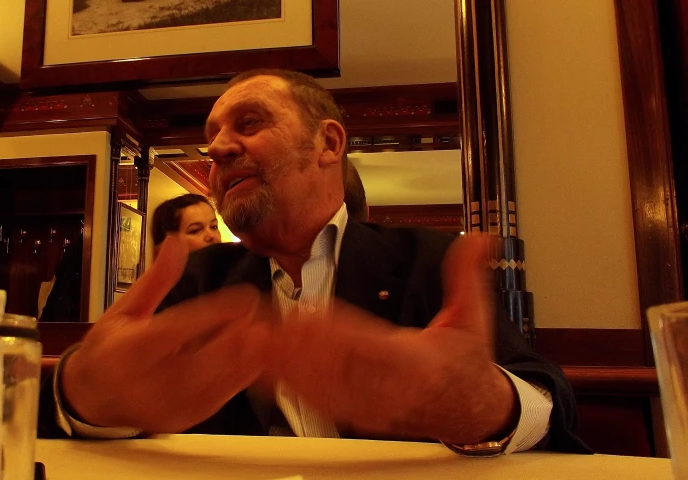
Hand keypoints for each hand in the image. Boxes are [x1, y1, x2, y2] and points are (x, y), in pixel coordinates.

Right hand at [62, 236, 271, 432]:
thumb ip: (156, 279)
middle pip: (202, 360)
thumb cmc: (109, 348)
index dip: (215, 313)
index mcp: (131, 349)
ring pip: (214, 383)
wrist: (91, 399)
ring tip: (264, 334)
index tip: (245, 296)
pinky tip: (253, 359)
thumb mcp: (124, 309)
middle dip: (237, 336)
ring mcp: (165, 406)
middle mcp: (146, 381)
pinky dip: (238, 379)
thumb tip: (177, 241)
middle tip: (261, 315)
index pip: (178, 329)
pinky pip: (216, 400)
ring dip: (244, 358)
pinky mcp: (180, 420)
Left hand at [267, 234, 517, 443]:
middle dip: (302, 346)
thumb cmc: (464, 361)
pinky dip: (292, 386)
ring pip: (323, 386)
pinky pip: (320, 402)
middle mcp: (392, 389)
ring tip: (262, 341)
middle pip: (339, 368)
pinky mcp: (357, 414)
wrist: (469, 410)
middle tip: (270, 323)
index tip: (310, 314)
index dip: (340, 331)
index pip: (375, 347)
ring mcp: (372, 405)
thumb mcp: (472, 316)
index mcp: (419, 363)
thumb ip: (466, 275)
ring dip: (289, 365)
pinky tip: (270, 369)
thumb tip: (478, 237)